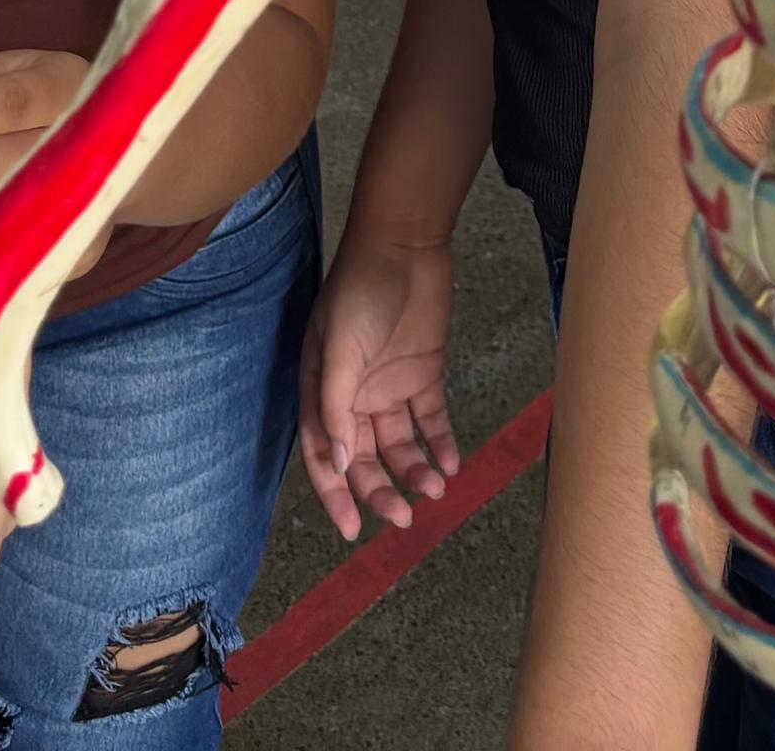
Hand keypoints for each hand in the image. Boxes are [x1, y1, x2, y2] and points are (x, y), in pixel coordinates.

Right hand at [300, 233, 460, 537]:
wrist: (405, 244)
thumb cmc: (359, 288)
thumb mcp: (339, 345)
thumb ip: (336, 405)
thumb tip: (339, 463)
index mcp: (322, 390)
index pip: (324, 455)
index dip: (334, 495)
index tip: (351, 531)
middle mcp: (354, 395)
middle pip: (365, 459)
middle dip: (380, 491)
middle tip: (403, 517)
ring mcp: (389, 386)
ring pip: (400, 445)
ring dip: (414, 470)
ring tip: (434, 487)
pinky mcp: (423, 374)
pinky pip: (431, 420)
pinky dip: (440, 444)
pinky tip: (451, 463)